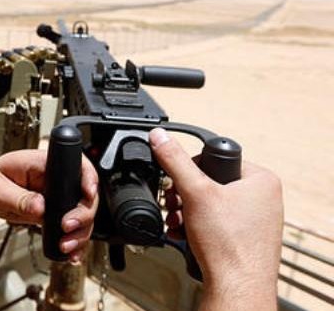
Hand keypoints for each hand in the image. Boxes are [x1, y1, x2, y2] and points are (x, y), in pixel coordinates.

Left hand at [0, 149, 98, 259]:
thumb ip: (18, 198)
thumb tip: (41, 208)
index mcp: (41, 163)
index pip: (76, 164)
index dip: (88, 178)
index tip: (87, 195)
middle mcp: (53, 178)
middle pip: (84, 194)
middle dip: (82, 215)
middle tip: (67, 229)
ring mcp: (55, 196)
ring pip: (81, 214)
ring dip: (79, 233)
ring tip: (66, 246)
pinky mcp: (52, 211)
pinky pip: (69, 226)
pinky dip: (72, 241)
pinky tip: (70, 253)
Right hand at [150, 128, 282, 308]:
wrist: (238, 288)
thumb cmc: (229, 245)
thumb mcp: (195, 192)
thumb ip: (175, 160)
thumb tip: (160, 137)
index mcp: (262, 179)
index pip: (215, 160)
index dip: (191, 172)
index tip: (180, 186)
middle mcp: (264, 198)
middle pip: (210, 184)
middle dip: (184, 197)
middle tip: (175, 206)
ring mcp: (256, 221)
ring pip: (210, 205)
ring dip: (186, 213)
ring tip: (178, 223)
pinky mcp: (246, 239)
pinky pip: (216, 224)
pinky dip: (197, 228)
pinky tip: (186, 236)